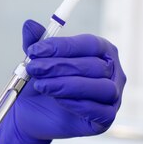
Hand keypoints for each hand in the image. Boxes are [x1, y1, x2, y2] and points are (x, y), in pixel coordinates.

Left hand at [0, 20, 125, 143]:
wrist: (33, 114)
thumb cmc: (42, 83)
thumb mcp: (36, 62)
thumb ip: (35, 44)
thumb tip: (29, 24)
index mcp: (101, 51)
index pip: (90, 44)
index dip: (63, 46)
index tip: (36, 50)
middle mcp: (112, 72)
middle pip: (94, 65)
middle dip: (60, 66)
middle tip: (34, 68)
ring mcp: (113, 96)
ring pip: (101, 87)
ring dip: (68, 85)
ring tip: (43, 86)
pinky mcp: (107, 119)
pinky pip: (101, 111)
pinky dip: (78, 105)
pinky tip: (58, 100)